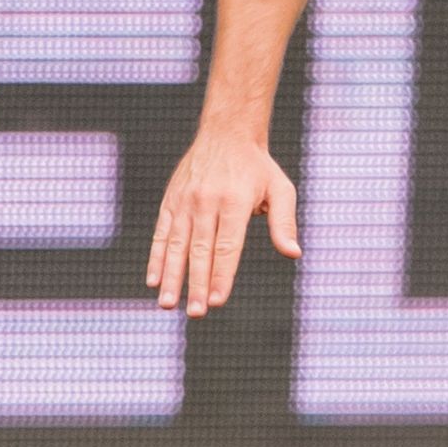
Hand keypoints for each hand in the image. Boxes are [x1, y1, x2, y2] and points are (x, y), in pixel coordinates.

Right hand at [145, 133, 297, 318]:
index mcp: (234, 202)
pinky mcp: (171, 201)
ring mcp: (185, 202)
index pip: (227, 247)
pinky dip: (156, 258)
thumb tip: (293, 253)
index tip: (216, 300)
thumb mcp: (280, 188)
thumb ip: (284, 222)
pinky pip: (161, 233)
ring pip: (177, 245)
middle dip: (196, 284)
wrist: (226, 132)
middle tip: (195, 313)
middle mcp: (206, 202)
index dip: (221, 275)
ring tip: (168, 305)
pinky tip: (154, 281)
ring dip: (171, 277)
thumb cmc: (257, 167)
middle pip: (200, 251)